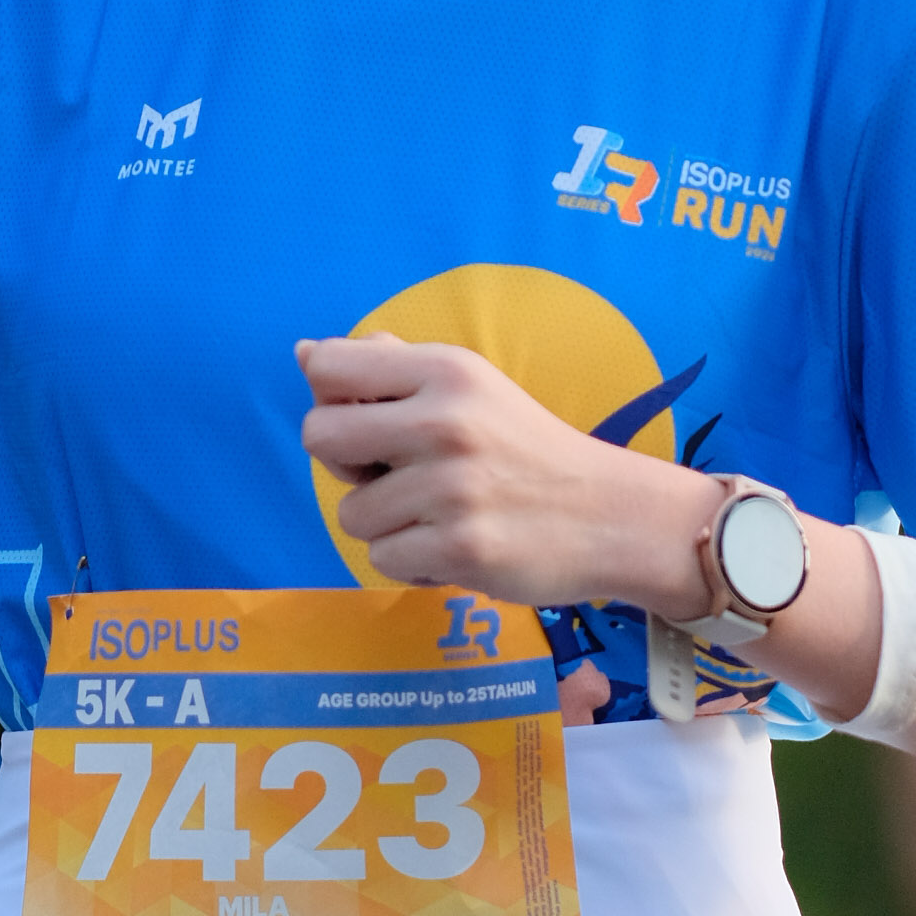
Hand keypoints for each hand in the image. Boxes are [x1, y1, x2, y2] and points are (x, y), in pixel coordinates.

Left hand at [297, 334, 711, 611]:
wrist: (610, 514)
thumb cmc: (524, 450)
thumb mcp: (469, 387)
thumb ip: (389, 368)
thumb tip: (305, 353)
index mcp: (446, 371)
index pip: (330, 367)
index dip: (332, 401)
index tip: (369, 424)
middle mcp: (446, 422)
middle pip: (319, 437)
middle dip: (343, 465)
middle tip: (391, 475)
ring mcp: (452, 489)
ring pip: (351, 513)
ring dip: (385, 524)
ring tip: (438, 516)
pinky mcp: (460, 549)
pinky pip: (383, 559)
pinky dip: (411, 563)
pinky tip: (451, 549)